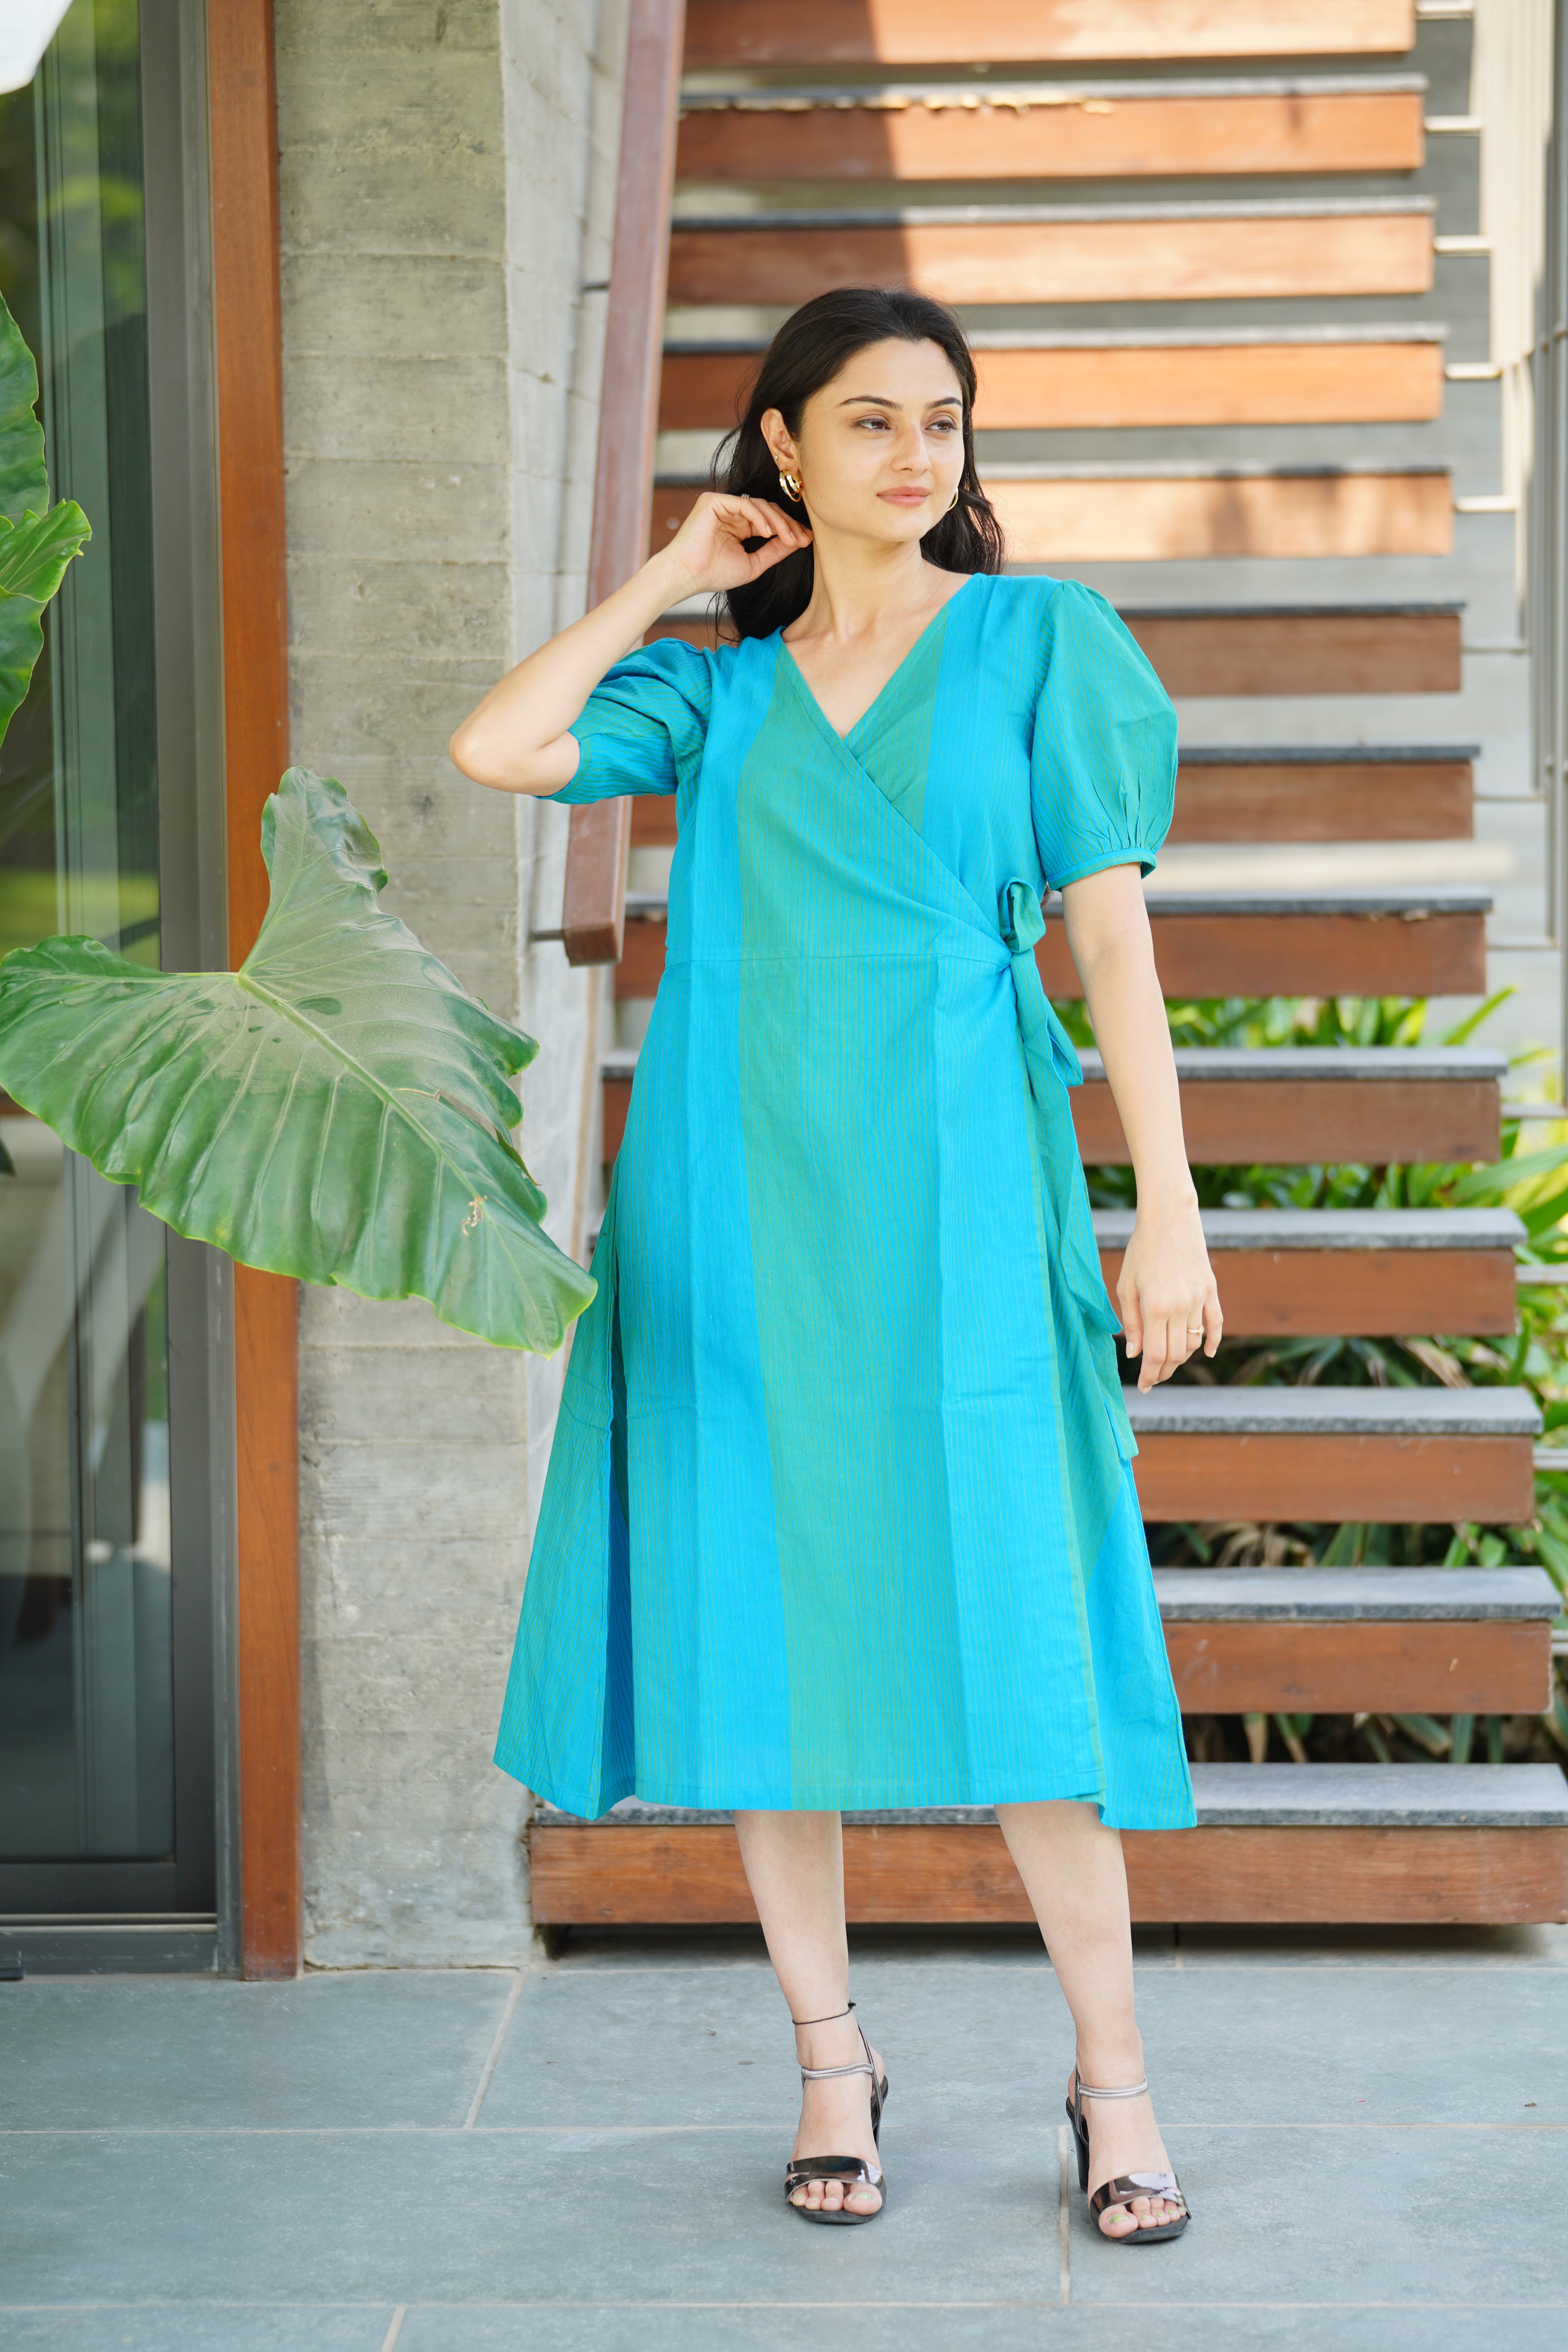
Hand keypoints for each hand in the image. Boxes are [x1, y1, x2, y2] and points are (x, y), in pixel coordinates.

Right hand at [660, 490, 811, 597]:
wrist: (687, 576)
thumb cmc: (714, 574)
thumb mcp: (753, 563)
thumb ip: (774, 551)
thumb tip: (798, 541)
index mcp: (739, 526)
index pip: (770, 521)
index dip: (789, 529)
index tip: (807, 540)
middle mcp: (732, 513)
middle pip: (768, 510)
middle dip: (788, 524)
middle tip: (802, 539)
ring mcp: (722, 504)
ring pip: (759, 505)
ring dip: (778, 521)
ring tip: (788, 538)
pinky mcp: (714, 501)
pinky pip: (745, 504)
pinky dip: (759, 517)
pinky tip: (767, 532)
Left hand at [1117, 1196, 1221, 1392]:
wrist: (1169, 1218)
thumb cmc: (1141, 1251)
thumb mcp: (1126, 1285)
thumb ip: (1131, 1322)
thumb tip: (1134, 1354)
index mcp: (1156, 1307)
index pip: (1155, 1355)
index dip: (1149, 1375)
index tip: (1143, 1386)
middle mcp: (1180, 1306)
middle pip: (1176, 1354)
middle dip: (1163, 1371)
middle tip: (1153, 1377)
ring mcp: (1199, 1299)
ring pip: (1194, 1342)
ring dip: (1182, 1357)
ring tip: (1168, 1363)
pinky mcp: (1211, 1290)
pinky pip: (1217, 1323)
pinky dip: (1213, 1341)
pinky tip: (1207, 1353)